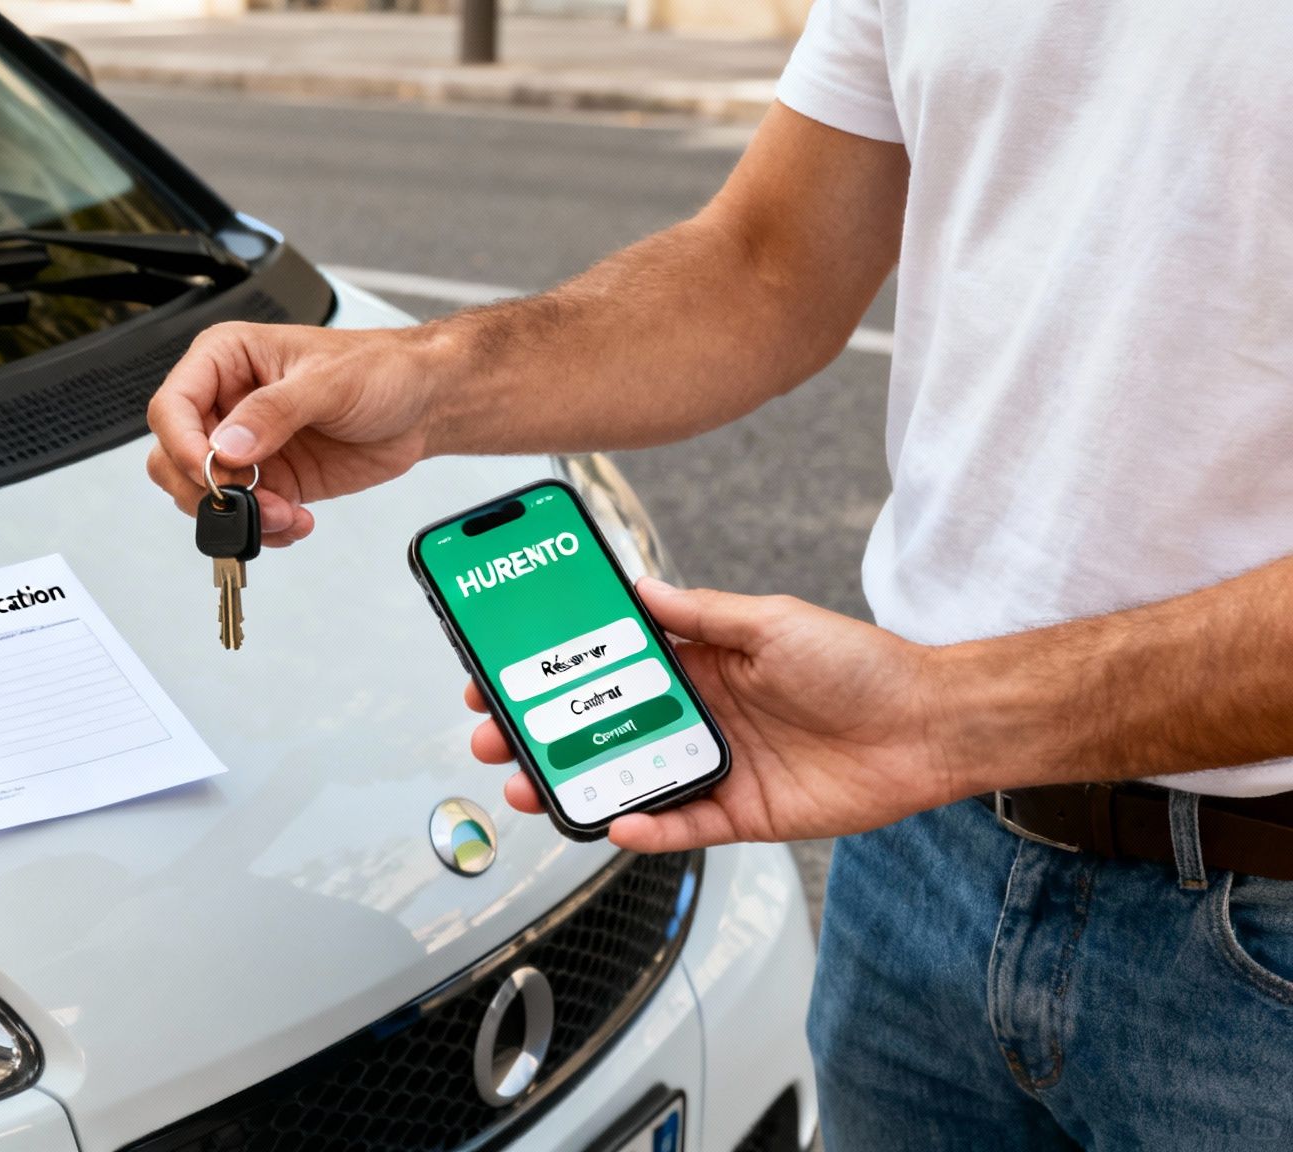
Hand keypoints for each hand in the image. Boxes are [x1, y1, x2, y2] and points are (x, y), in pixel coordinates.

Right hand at [145, 322, 449, 546]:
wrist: (422, 404)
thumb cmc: (380, 369)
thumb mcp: (329, 381)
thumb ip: (275, 411)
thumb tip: (228, 444)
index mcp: (226, 360)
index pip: (172, 405)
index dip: (182, 443)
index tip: (212, 471)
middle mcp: (227, 403)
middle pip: (174, 456)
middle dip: (207, 488)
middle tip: (249, 496)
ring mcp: (246, 447)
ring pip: (202, 494)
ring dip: (239, 515)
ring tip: (285, 513)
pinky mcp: (271, 480)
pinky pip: (244, 516)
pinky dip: (264, 529)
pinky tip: (297, 521)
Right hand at [467, 578, 965, 851]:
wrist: (931, 726)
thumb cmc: (861, 664)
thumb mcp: (770, 621)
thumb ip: (699, 614)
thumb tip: (636, 588)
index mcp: (699, 664)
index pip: (609, 668)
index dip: (556, 672)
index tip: (505, 670)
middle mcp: (698, 715)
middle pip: (601, 729)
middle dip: (541, 734)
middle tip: (494, 736)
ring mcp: (715, 767)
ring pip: (626, 779)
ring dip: (575, 783)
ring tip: (529, 786)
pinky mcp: (740, 814)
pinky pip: (680, 825)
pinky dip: (645, 827)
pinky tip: (616, 821)